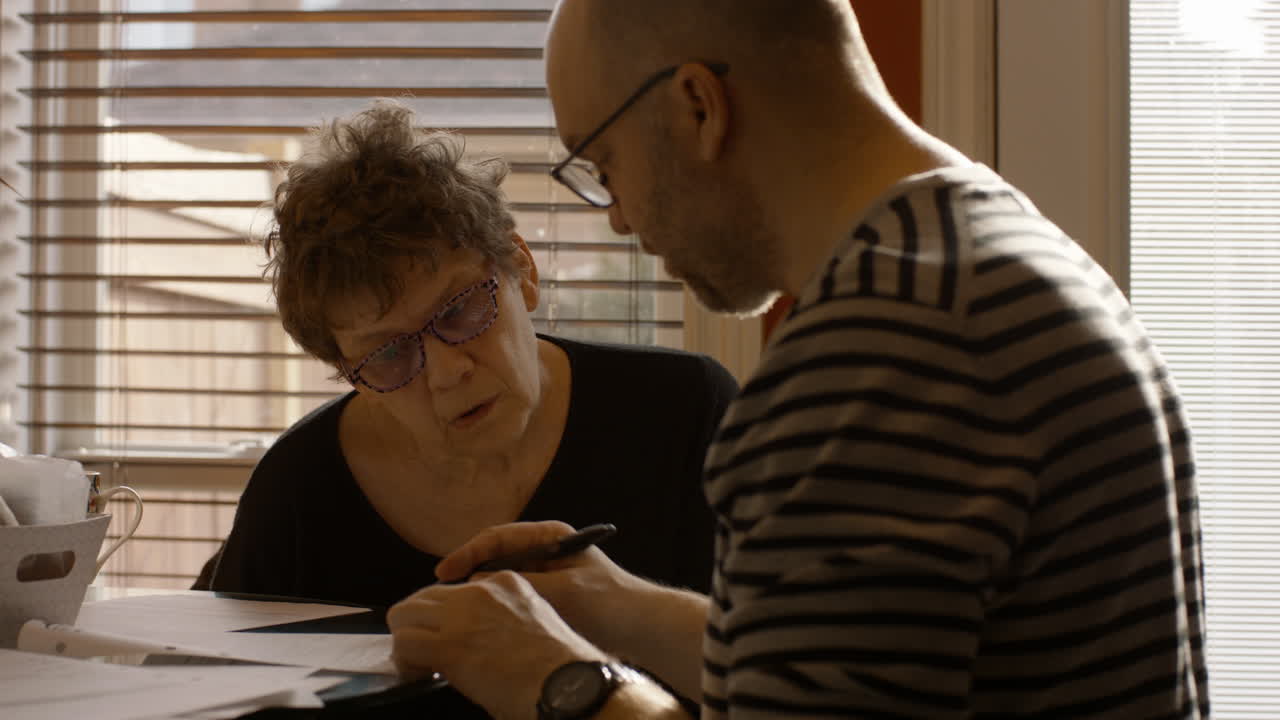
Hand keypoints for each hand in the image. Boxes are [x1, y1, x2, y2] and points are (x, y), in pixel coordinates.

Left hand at [388, 570, 608, 719]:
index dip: (443, 617)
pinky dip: (406, 661)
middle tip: (426, 652)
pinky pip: (404, 644)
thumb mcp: (533, 621)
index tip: (447, 638)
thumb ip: (503, 616)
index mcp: (505, 582)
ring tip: (422, 665)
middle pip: (421, 597)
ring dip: (408, 641)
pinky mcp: (448, 645)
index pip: (452, 588)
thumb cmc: (558, 668)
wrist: (566, 685)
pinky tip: (421, 674)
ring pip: (403, 615)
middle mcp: (479, 591)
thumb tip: (475, 636)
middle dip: (418, 625)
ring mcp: (462, 616)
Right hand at [436, 521, 650, 651]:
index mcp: (551, 536)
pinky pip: (510, 594)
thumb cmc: (610, 602)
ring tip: (455, 605)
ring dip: (478, 588)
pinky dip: (493, 602)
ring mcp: (543, 573)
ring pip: (499, 576)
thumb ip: (522, 583)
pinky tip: (478, 616)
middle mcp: (544, 550)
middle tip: (442, 590)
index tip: (446, 570)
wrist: (640, 627)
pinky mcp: (544, 596)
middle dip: (468, 570)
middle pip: (494, 554)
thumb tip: (479, 581)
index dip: (468, 552)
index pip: (499, 537)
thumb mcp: (564, 590)